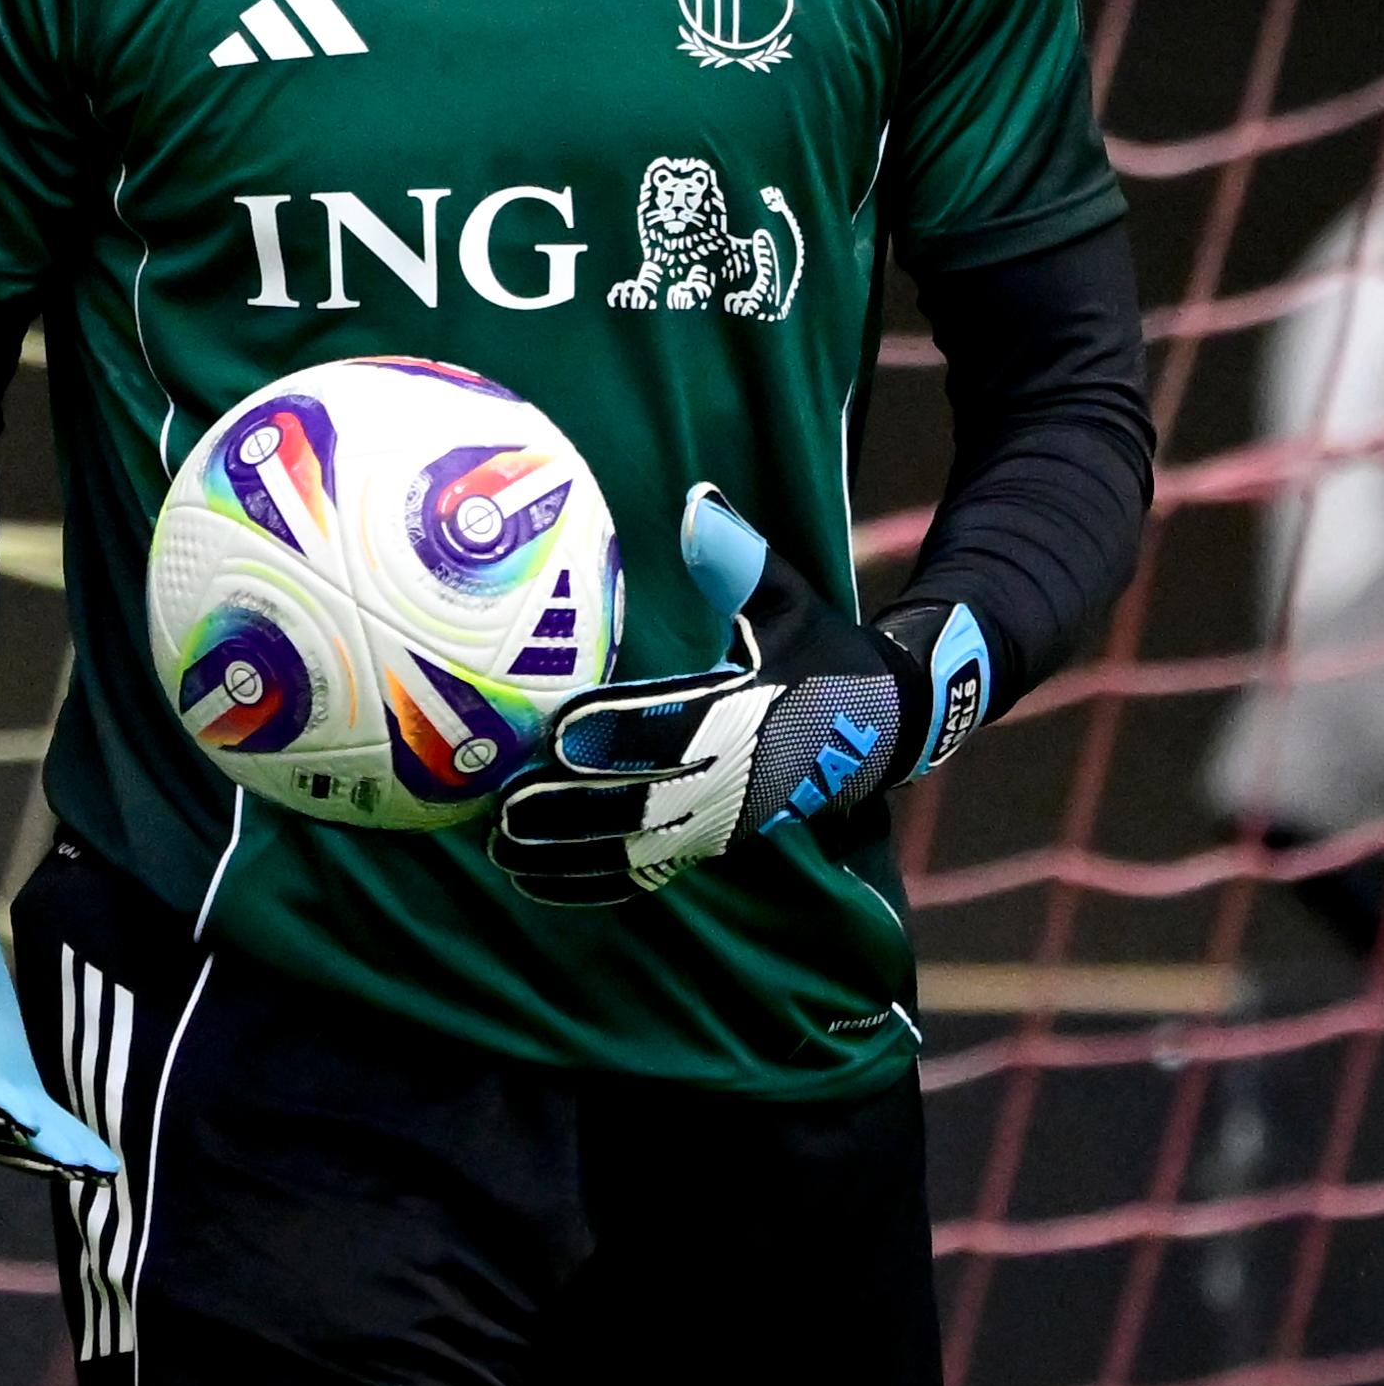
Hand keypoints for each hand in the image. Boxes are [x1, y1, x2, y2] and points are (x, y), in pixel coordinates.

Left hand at [490, 485, 989, 904]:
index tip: (560, 733)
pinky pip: (646, 875)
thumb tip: (698, 499)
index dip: (616, 734)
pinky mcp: (712, 845)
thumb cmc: (824, 655)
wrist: (882, 731)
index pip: (674, 729)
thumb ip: (742, 559)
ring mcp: (722, 822)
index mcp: (751, 716)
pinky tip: (535, 883)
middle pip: (643, 804)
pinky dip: (591, 885)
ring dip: (568, 856)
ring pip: (636, 851)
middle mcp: (735, 780)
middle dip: (573, 810)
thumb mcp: (793, 602)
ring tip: (502, 849)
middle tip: (505, 806)